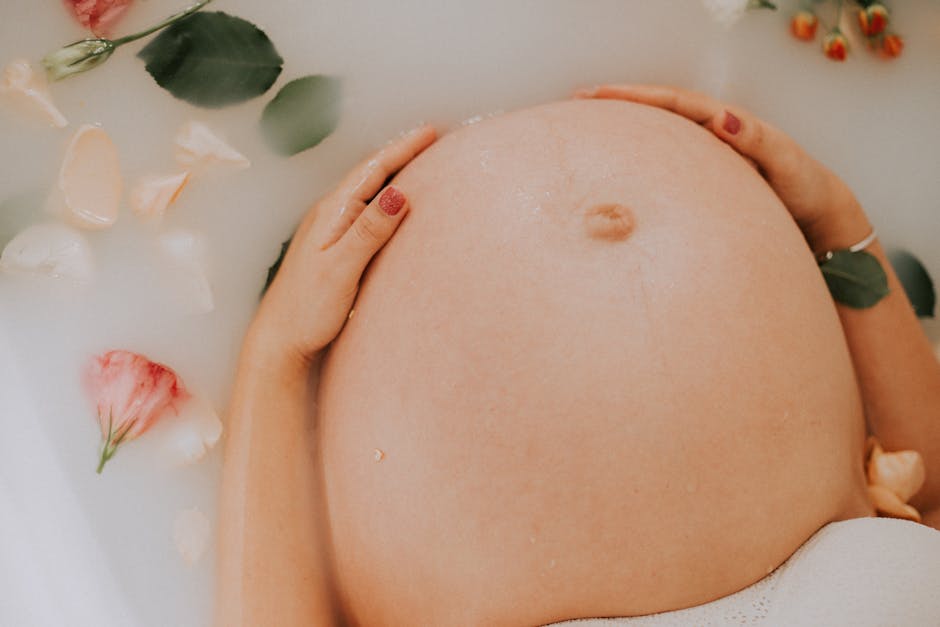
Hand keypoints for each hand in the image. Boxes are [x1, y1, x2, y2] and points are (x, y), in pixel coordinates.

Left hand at [248, 125, 436, 365]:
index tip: (431, 132)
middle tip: (431, 140)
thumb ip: (368, 231)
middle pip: (369, 175)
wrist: (278, 340)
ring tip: (418, 164)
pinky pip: (363, 211)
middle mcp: (328, 216)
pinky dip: (383, 199)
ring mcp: (328, 231)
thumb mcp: (341, 269)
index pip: (373, 171)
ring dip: (392, 174)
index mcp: (332, 214)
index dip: (403, 149)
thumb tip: (398, 193)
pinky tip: (391, 207)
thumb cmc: (308, 309)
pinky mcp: (331, 248)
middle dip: (400, 154)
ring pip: (366, 192)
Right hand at [576, 84, 872, 253]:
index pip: (675, 103)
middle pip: (659, 110)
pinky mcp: (704, 177)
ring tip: (588, 124)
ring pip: (658, 132)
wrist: (819, 219)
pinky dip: (638, 153)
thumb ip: (757, 141)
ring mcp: (706, 155)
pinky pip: (665, 158)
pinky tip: (617, 163)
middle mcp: (714, 133)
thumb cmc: (804, 191)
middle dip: (619, 103)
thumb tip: (724, 118)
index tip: (599, 95)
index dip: (636, 97)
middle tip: (578, 100)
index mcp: (728, 124)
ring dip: (625, 125)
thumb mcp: (787, 164)